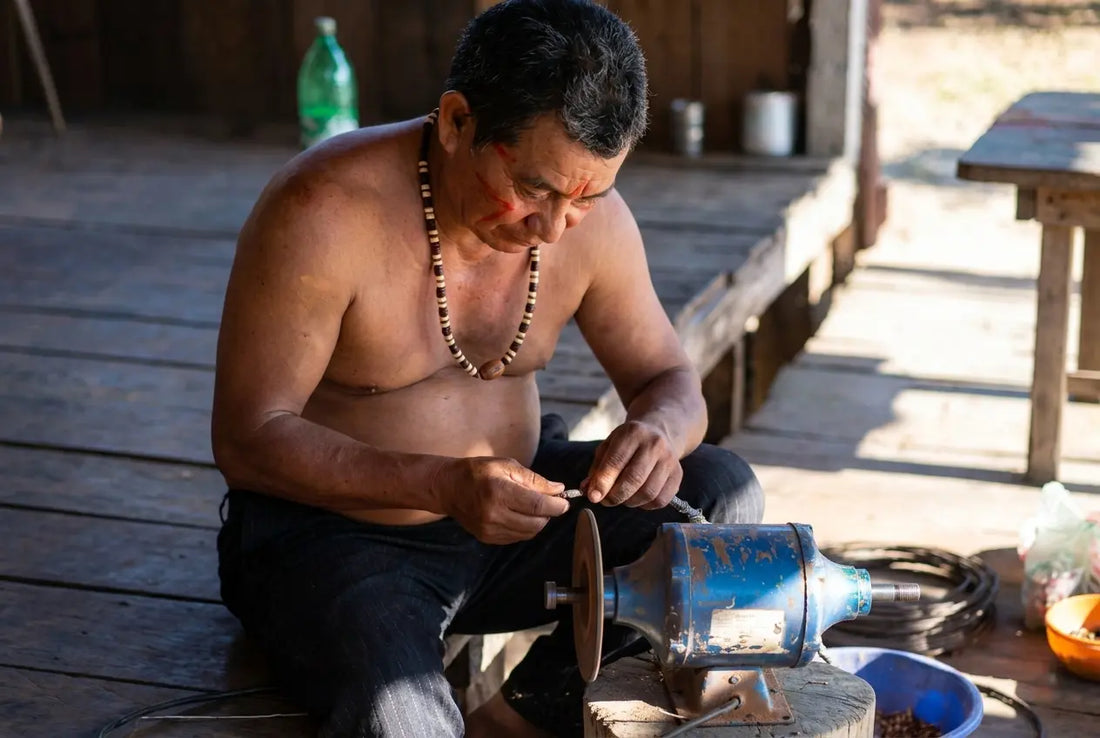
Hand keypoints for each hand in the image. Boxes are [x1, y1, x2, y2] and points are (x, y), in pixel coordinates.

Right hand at [435, 457, 568, 543]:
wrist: (449, 488)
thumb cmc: (478, 471)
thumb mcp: (507, 465)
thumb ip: (534, 479)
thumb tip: (558, 489)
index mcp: (499, 492)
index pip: (538, 506)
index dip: (557, 505)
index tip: (565, 501)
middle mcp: (494, 514)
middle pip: (537, 523)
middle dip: (549, 513)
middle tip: (551, 502)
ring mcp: (490, 529)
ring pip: (529, 532)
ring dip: (538, 521)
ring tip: (534, 506)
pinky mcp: (488, 538)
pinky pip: (517, 537)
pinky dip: (525, 527)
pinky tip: (519, 513)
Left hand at [583, 420, 682, 509]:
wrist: (659, 432)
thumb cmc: (628, 443)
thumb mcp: (608, 447)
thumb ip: (597, 469)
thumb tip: (588, 491)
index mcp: (633, 433)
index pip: (617, 461)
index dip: (603, 482)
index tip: (593, 497)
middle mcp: (654, 444)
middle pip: (634, 479)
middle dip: (615, 496)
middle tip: (605, 501)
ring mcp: (669, 460)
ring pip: (648, 493)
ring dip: (629, 502)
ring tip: (621, 497)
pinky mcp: (677, 475)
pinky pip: (660, 500)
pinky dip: (645, 505)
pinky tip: (637, 498)